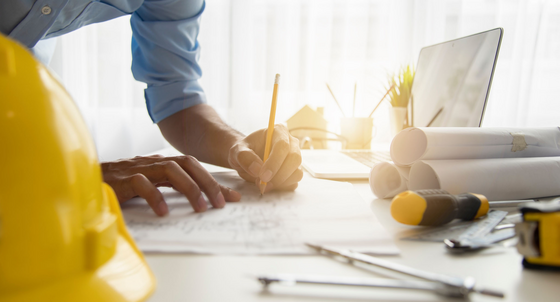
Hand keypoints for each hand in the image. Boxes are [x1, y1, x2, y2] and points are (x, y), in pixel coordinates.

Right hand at [101, 155, 240, 215]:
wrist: (83, 178)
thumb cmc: (118, 184)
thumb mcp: (148, 183)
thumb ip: (168, 186)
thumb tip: (198, 198)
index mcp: (160, 163)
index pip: (193, 167)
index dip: (214, 181)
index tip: (233, 198)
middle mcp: (152, 162)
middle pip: (187, 164)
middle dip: (208, 183)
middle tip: (220, 204)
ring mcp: (138, 168)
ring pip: (170, 170)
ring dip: (189, 188)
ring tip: (200, 208)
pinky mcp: (122, 179)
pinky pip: (142, 184)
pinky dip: (155, 197)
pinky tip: (164, 212)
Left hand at [228, 124, 302, 191]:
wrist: (246, 159)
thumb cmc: (244, 151)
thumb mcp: (237, 151)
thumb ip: (244, 157)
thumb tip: (257, 169)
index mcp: (278, 131)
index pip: (283, 145)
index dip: (274, 162)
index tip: (263, 176)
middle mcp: (291, 143)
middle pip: (294, 158)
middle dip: (279, 175)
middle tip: (263, 184)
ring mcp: (295, 158)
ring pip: (297, 172)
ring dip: (281, 182)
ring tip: (263, 184)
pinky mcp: (294, 171)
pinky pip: (294, 182)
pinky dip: (282, 187)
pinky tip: (269, 185)